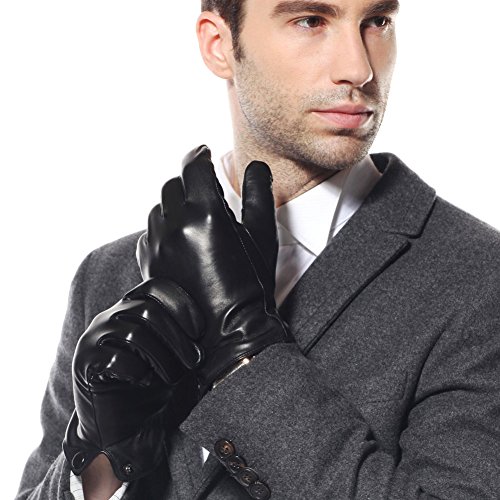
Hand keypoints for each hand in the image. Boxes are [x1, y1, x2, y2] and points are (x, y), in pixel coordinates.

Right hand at [63, 277, 202, 480]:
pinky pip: (114, 359)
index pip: (154, 288)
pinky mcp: (83, 363)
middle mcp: (110, 318)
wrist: (119, 430)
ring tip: (173, 376)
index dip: (180, 303)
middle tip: (195, 361)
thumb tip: (217, 338)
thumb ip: (189, 348)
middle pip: (146, 309)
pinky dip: (137, 372)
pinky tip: (143, 382)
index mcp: (132, 310)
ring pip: (133, 332)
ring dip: (162, 357)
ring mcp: (94, 339)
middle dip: (177, 337)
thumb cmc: (151, 390)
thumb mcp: (176, 364)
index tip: (200, 330)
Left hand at [137, 145, 289, 393]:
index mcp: (206, 213)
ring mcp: (159, 245)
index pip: (193, 166)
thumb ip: (258, 195)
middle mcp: (176, 225)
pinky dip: (163, 228)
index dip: (199, 154)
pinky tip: (179, 239)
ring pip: (159, 208)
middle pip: (173, 185)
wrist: (227, 331)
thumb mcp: (262, 236)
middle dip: (188, 181)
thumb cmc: (251, 284)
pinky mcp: (150, 263)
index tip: (204, 152)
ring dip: (174, 204)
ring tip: (191, 215)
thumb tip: (256, 167)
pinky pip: (150, 233)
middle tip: (202, 187)